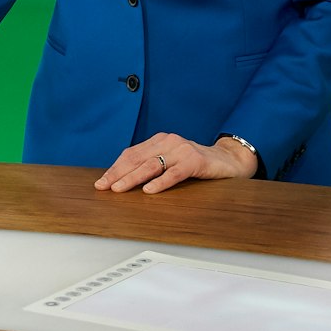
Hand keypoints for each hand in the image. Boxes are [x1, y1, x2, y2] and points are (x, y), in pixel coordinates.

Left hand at [95, 132, 257, 193]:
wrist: (229, 160)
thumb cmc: (196, 163)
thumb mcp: (171, 161)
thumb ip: (152, 165)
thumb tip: (123, 181)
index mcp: (160, 140)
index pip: (131, 154)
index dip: (115, 168)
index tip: (101, 182)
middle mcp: (169, 141)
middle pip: (138, 158)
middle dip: (118, 173)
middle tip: (104, 187)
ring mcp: (182, 150)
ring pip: (152, 165)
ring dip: (133, 178)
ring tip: (119, 189)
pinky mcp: (195, 161)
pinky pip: (175, 173)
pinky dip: (160, 182)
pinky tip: (149, 190)